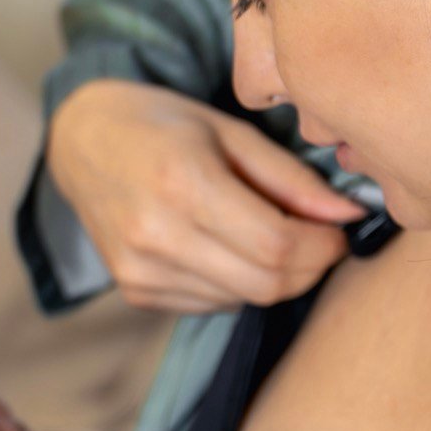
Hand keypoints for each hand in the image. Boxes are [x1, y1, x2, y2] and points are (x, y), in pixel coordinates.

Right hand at [46, 80, 364, 312]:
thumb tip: (348, 216)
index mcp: (181, 181)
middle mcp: (154, 233)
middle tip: (319, 240)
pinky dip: (237, 284)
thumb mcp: (230, 132)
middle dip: (308, 268)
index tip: (339, 230)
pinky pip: (213, 304)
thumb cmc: (163, 126)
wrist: (83, 142)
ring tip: (268, 234)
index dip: (321, 245)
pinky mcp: (135, 292)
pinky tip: (226, 248)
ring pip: (242, 299)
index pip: (275, 244)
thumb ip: (291, 178)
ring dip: (273, 277)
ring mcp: (140, 270)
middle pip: (264, 282)